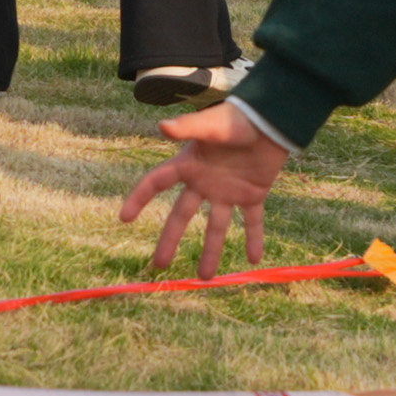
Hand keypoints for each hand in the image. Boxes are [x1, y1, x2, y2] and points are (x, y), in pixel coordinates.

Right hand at [121, 101, 283, 277]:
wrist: (271, 119)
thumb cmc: (238, 118)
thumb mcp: (212, 124)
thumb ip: (189, 127)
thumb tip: (162, 126)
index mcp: (189, 164)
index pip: (157, 183)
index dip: (139, 198)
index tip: (124, 218)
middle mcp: (204, 182)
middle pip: (181, 215)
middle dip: (170, 239)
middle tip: (160, 265)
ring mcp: (228, 191)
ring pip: (216, 226)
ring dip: (212, 250)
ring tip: (205, 277)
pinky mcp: (253, 194)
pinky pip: (252, 221)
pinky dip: (254, 238)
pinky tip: (255, 259)